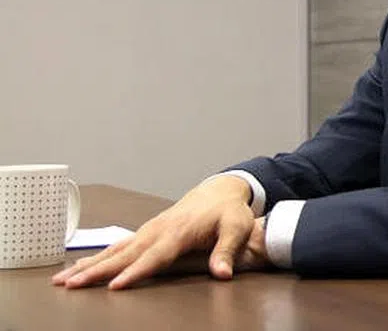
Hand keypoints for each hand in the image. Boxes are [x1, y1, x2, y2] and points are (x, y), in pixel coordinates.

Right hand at [52, 175, 259, 289]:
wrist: (218, 191)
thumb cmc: (228, 212)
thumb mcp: (236, 228)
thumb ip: (227, 251)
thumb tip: (223, 274)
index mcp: (179, 232)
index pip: (155, 256)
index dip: (135, 272)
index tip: (115, 286)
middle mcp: (158, 230)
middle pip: (124, 254)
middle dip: (97, 271)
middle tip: (71, 285)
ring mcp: (148, 230)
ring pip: (113, 250)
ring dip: (88, 265)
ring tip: (62, 280)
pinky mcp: (144, 232)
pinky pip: (116, 247)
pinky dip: (95, 258)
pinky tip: (78, 269)